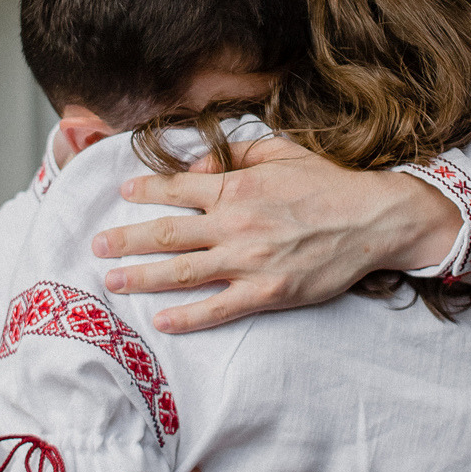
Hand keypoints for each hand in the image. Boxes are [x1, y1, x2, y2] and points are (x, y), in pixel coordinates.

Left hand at [90, 136, 461, 332]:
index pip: (178, 189)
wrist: (374, 219)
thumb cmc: (330, 184)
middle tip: (96, 245)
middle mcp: (236, 224)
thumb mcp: (282, 152)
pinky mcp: (267, 291)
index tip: (123, 194)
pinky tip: (161, 320)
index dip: (146, 191)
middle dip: (127, 239)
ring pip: (181, 272)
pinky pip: (217, 308)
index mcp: (238, 187)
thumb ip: (235, 155)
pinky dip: (187, 316)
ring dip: (141, 276)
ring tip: (112, 280)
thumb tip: (196, 167)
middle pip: (167, 234)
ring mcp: (249, 261)